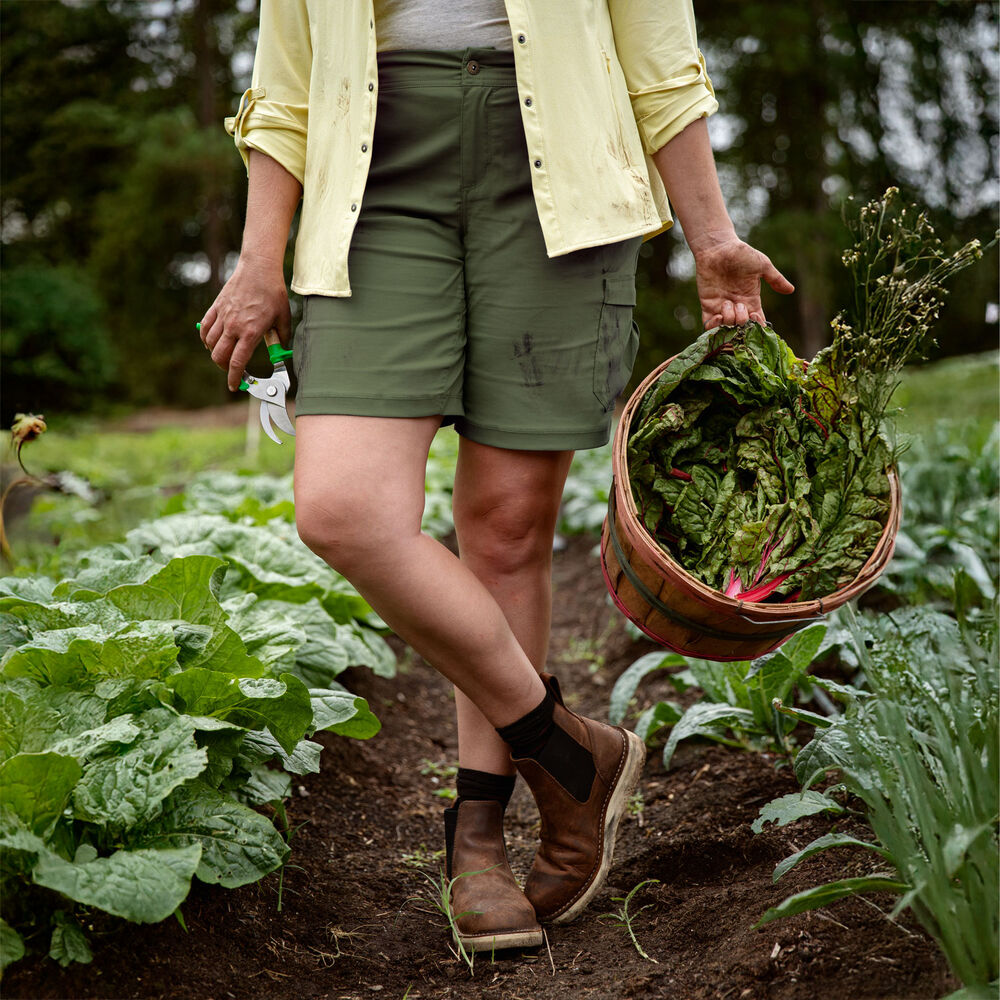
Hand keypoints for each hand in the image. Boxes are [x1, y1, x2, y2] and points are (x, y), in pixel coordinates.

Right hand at [198, 252, 291, 389]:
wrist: (259, 269)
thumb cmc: (273, 293)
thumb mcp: (283, 318)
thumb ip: (281, 338)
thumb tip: (280, 352)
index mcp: (251, 332)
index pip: (238, 362)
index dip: (235, 378)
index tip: (235, 386)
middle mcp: (234, 326)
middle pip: (219, 356)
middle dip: (225, 368)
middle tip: (232, 370)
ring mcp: (223, 316)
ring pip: (210, 344)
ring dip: (216, 354)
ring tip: (225, 355)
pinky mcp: (216, 307)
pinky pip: (205, 328)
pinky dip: (206, 338)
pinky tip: (212, 341)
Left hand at [691, 235, 794, 328]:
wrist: (718, 248)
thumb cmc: (741, 254)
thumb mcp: (762, 266)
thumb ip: (775, 279)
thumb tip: (791, 290)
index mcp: (751, 299)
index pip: (756, 320)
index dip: (757, 324)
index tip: (755, 315)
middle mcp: (737, 305)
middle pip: (741, 326)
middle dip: (742, 320)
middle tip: (740, 305)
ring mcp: (722, 306)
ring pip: (726, 326)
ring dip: (729, 319)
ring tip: (728, 303)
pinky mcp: (708, 305)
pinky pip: (709, 324)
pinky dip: (713, 326)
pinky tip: (718, 316)